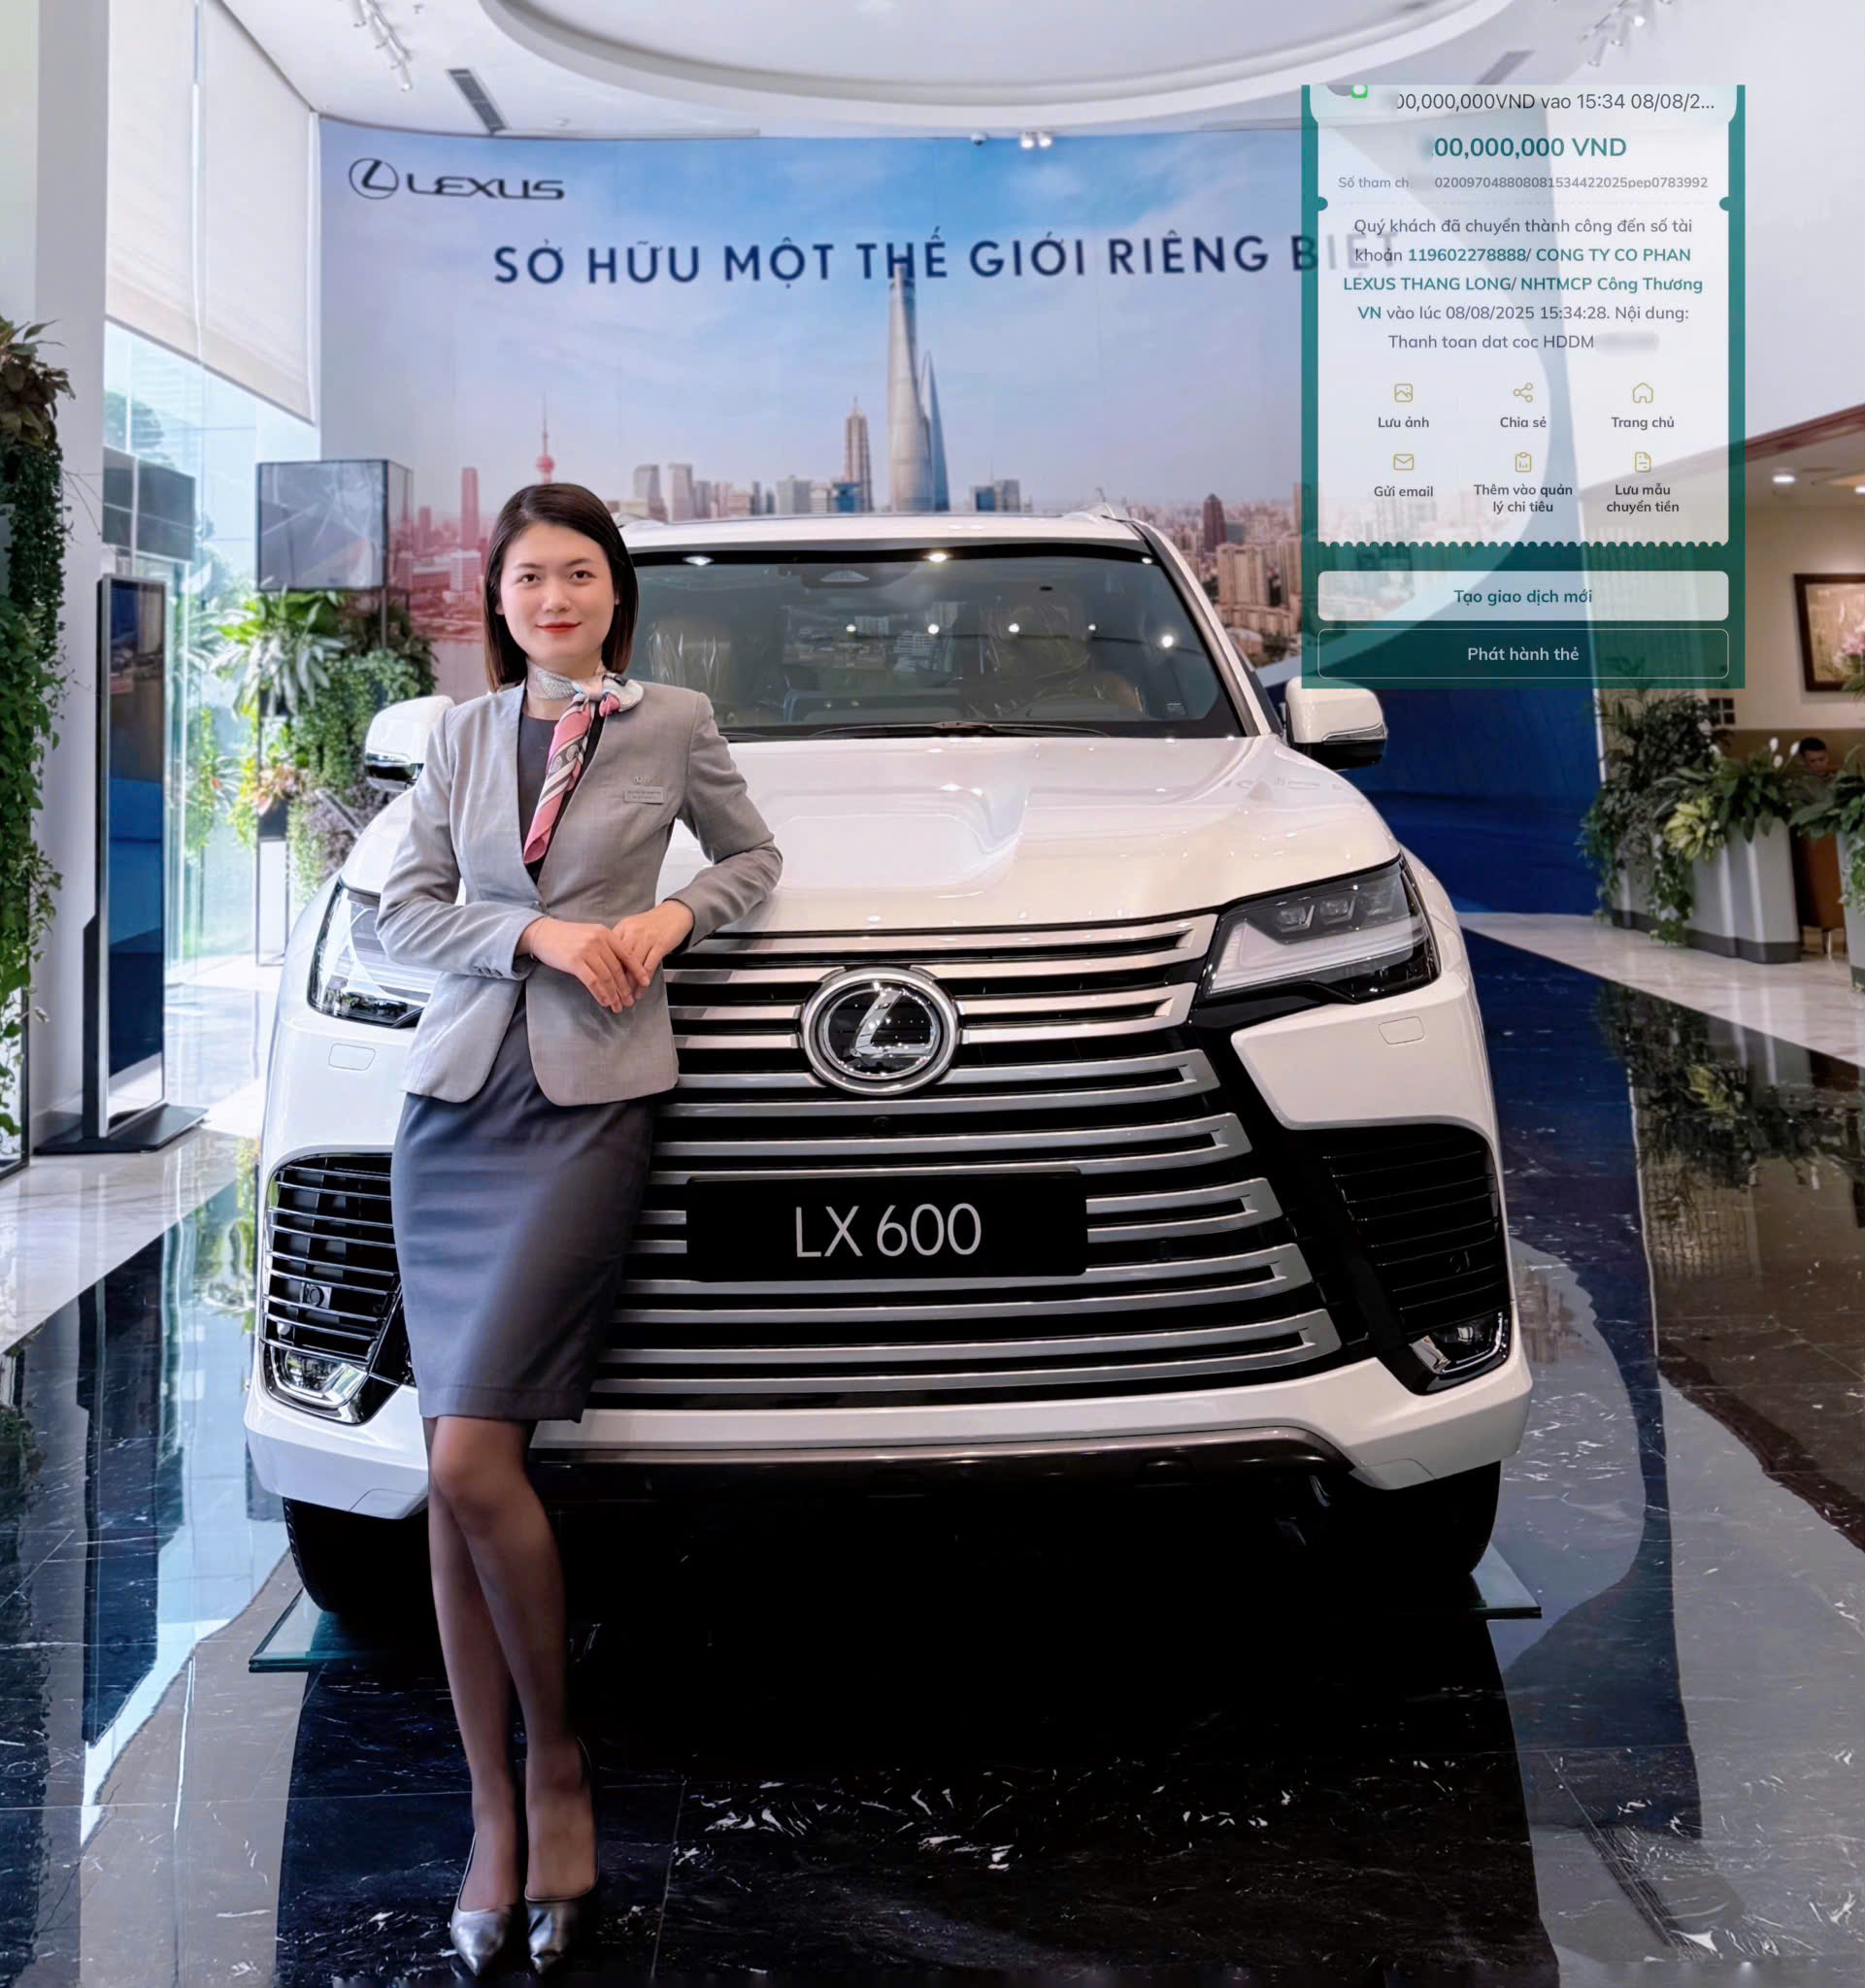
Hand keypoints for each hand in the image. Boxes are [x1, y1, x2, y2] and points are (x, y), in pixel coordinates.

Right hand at [517, 917, 638, 1011]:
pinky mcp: (575, 962)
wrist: (543, 933)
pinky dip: (600, 994)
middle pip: (617, 970)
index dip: (637, 971)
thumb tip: (621, 968)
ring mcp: (587, 951)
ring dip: (613, 995)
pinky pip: (593, 982)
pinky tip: (604, 1002)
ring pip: (606, 978)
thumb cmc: (568, 937)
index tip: (645, 983)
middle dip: (625, 989)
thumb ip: (606, 947)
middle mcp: (598, 941)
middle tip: (630, 1001)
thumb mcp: (591, 935)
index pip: (627, 955)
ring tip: (617, 1006)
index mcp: (605, 934)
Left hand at [608, 900, 694, 998]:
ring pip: (633, 966)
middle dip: (615, 982)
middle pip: (619, 961)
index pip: (608, 952)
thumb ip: (621, 942)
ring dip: (629, 985)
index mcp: (622, 928)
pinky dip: (644, 982)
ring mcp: (646, 938)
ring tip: (626, 998)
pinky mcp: (660, 945)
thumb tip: (609, 963)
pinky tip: (641, 991)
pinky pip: (649, 967)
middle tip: (613, 997)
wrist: (674, 913)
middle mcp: (632, 932)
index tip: (602, 985)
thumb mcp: (632, 927)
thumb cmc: (653, 923)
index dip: (605, 971)